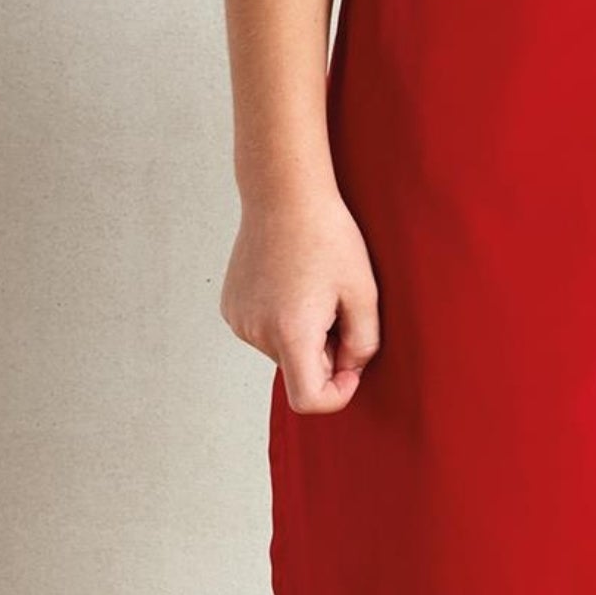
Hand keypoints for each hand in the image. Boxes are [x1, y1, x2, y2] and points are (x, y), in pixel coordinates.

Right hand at [219, 187, 380, 413]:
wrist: (284, 194)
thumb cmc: (327, 235)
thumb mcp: (363, 290)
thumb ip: (364, 342)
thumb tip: (351, 367)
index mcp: (291, 332)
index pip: (308, 400)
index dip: (337, 395)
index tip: (353, 365)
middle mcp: (257, 332)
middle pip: (298, 372)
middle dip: (325, 352)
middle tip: (338, 306)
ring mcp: (239, 320)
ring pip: (282, 351)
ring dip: (304, 334)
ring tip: (314, 287)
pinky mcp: (231, 307)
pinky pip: (264, 331)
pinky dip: (283, 320)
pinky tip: (292, 282)